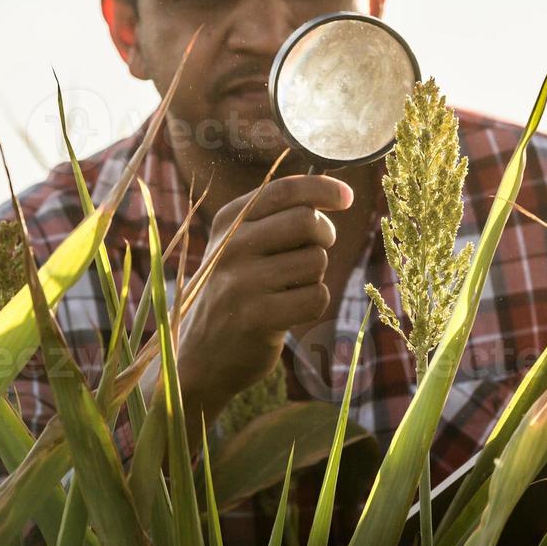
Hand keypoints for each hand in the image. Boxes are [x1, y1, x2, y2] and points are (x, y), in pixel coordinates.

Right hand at [172, 174, 353, 428]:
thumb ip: (278, 216)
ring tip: (288, 290)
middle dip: (324, 236)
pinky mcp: (258, 317)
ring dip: (314, 276)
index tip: (347, 196)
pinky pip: (316, 297)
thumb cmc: (234, 292)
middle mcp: (231, 246)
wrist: (199, 357)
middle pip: (307, 221)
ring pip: (316, 260)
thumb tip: (340, 193)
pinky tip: (289, 312)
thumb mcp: (239, 245)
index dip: (322, 189)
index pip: (284, 190)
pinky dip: (313, 304)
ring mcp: (242, 281)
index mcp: (228, 221)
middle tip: (314, 252)